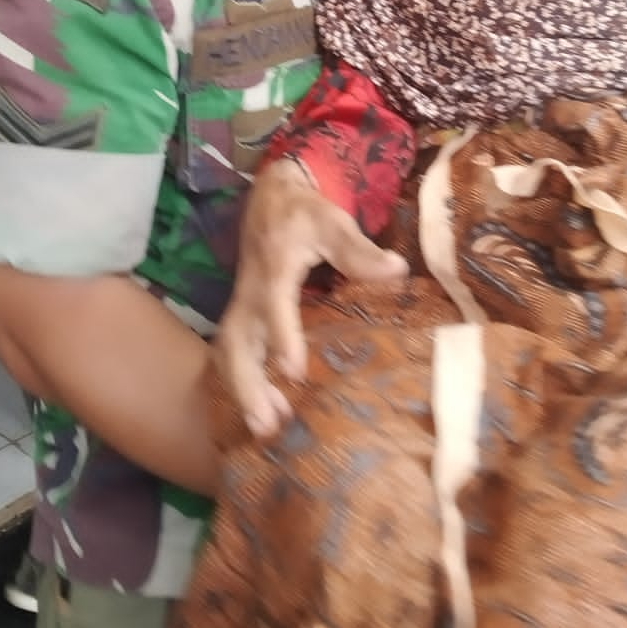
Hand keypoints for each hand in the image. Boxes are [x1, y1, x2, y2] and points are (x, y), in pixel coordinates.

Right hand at [214, 159, 408, 438]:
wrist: (271, 198)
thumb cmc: (305, 212)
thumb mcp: (333, 221)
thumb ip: (359, 250)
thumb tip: (396, 269)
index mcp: (275, 266)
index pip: (273, 305)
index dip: (281, 339)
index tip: (293, 374)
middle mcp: (251, 291)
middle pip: (237, 341)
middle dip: (247, 383)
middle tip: (267, 424)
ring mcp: (243, 305)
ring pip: (230, 352)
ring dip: (244, 390)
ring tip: (266, 429)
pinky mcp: (243, 315)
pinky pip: (234, 353)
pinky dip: (242, 384)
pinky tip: (263, 411)